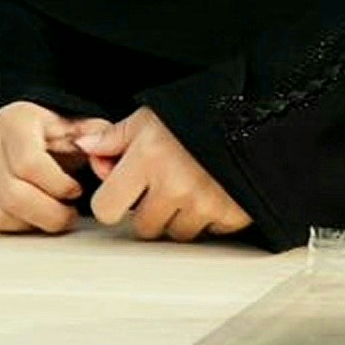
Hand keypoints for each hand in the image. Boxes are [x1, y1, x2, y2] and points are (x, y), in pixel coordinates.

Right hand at [0, 101, 98, 236]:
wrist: (11, 134)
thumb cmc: (47, 133)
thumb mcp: (75, 126)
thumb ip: (97, 136)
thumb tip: (100, 155)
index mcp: (14, 120)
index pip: (30, 164)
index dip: (58, 185)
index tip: (75, 191)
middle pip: (15, 195)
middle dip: (50, 213)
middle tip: (68, 215)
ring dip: (33, 223)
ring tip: (52, 215)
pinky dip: (14, 227)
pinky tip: (30, 217)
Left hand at [77, 108, 248, 241]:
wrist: (259, 112)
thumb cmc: (202, 111)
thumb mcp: (152, 115)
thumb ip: (115, 136)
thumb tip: (85, 146)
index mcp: (148, 158)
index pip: (106, 209)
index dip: (111, 200)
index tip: (122, 191)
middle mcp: (174, 185)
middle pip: (143, 227)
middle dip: (149, 209)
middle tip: (164, 183)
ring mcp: (204, 203)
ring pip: (176, 233)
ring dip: (180, 216)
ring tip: (191, 184)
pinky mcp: (231, 214)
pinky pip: (210, 231)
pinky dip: (210, 217)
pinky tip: (214, 190)